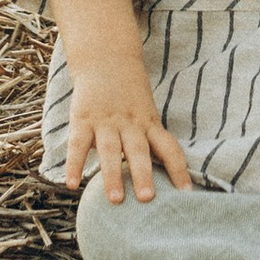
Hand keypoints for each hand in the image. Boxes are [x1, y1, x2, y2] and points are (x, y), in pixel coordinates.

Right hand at [64, 75, 194, 202]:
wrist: (106, 59)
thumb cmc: (130, 96)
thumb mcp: (146, 114)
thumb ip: (150, 142)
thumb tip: (164, 178)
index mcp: (149, 123)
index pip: (169, 147)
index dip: (179, 169)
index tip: (187, 193)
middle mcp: (130, 124)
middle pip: (138, 150)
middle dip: (143, 174)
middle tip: (148, 199)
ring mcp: (105, 121)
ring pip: (110, 150)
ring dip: (112, 175)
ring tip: (115, 200)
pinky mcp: (82, 119)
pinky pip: (78, 144)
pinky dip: (74, 164)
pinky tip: (72, 184)